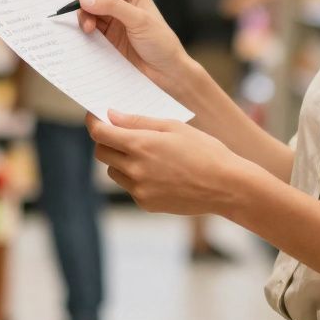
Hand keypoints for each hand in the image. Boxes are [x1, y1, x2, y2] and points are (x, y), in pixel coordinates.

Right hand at [75, 0, 190, 91]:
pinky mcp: (107, 38)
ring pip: (88, 13)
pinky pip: (89, 30)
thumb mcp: (139, 20)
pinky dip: (83, 31)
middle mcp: (120, 4)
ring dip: (83, 19)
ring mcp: (113, 22)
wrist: (166, 72)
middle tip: (85, 19)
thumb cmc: (161, 43)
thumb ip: (113, 6)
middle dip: (84, 4)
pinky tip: (86, 37)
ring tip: (88, 30)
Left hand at [87, 111, 255, 215]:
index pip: (100, 133)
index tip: (95, 116)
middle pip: (101, 153)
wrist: (226, 186)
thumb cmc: (204, 150)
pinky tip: (158, 172)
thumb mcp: (173, 127)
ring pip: (113, 172)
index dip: (93, 122)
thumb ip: (138, 121)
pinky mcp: (146, 203)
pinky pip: (129, 187)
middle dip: (106, 140)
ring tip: (145, 154)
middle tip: (120, 133)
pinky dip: (135, 178)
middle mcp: (135, 169)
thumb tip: (111, 116)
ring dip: (120, 161)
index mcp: (141, 145)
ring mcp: (139, 189)